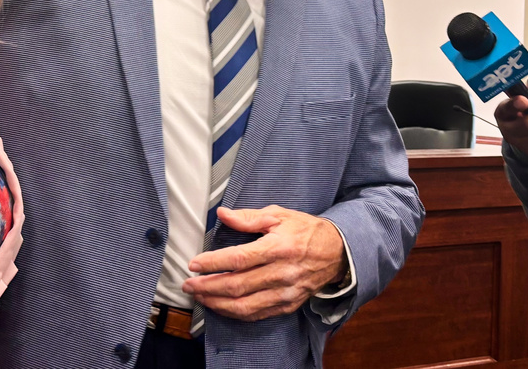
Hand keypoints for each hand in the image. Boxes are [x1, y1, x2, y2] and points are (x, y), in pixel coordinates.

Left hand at [182, 205, 345, 321]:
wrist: (338, 253)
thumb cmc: (306, 231)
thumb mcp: (279, 215)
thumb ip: (248, 217)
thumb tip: (223, 214)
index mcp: (278, 248)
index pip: (239, 258)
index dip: (213, 262)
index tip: (194, 264)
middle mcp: (282, 273)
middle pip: (238, 285)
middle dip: (208, 286)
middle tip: (188, 284)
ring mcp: (286, 292)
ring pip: (245, 305)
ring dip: (217, 303)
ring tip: (199, 296)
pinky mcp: (288, 305)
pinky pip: (257, 314)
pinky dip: (235, 313)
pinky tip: (220, 306)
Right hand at [495, 95, 527, 159]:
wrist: (523, 135)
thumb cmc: (524, 112)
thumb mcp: (522, 100)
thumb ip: (526, 93)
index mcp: (503, 113)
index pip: (506, 108)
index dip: (515, 105)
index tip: (524, 101)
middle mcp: (507, 131)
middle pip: (526, 126)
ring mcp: (520, 145)